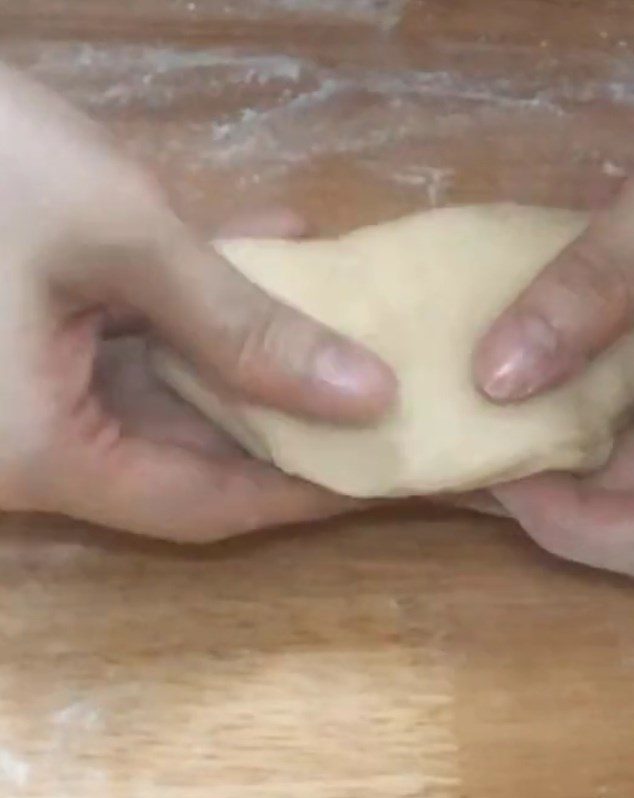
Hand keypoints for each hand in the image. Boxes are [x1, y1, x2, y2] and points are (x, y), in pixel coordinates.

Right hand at [0, 63, 395, 540]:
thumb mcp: (120, 241)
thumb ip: (244, 326)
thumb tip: (369, 394)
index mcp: (41, 453)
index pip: (203, 503)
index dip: (299, 493)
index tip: (381, 473)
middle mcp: (31, 446)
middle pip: (190, 456)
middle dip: (286, 421)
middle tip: (377, 401)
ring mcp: (27, 395)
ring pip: (170, 398)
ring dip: (255, 355)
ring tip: (346, 327)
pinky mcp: (32, 344)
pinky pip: (135, 347)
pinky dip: (203, 312)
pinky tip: (271, 257)